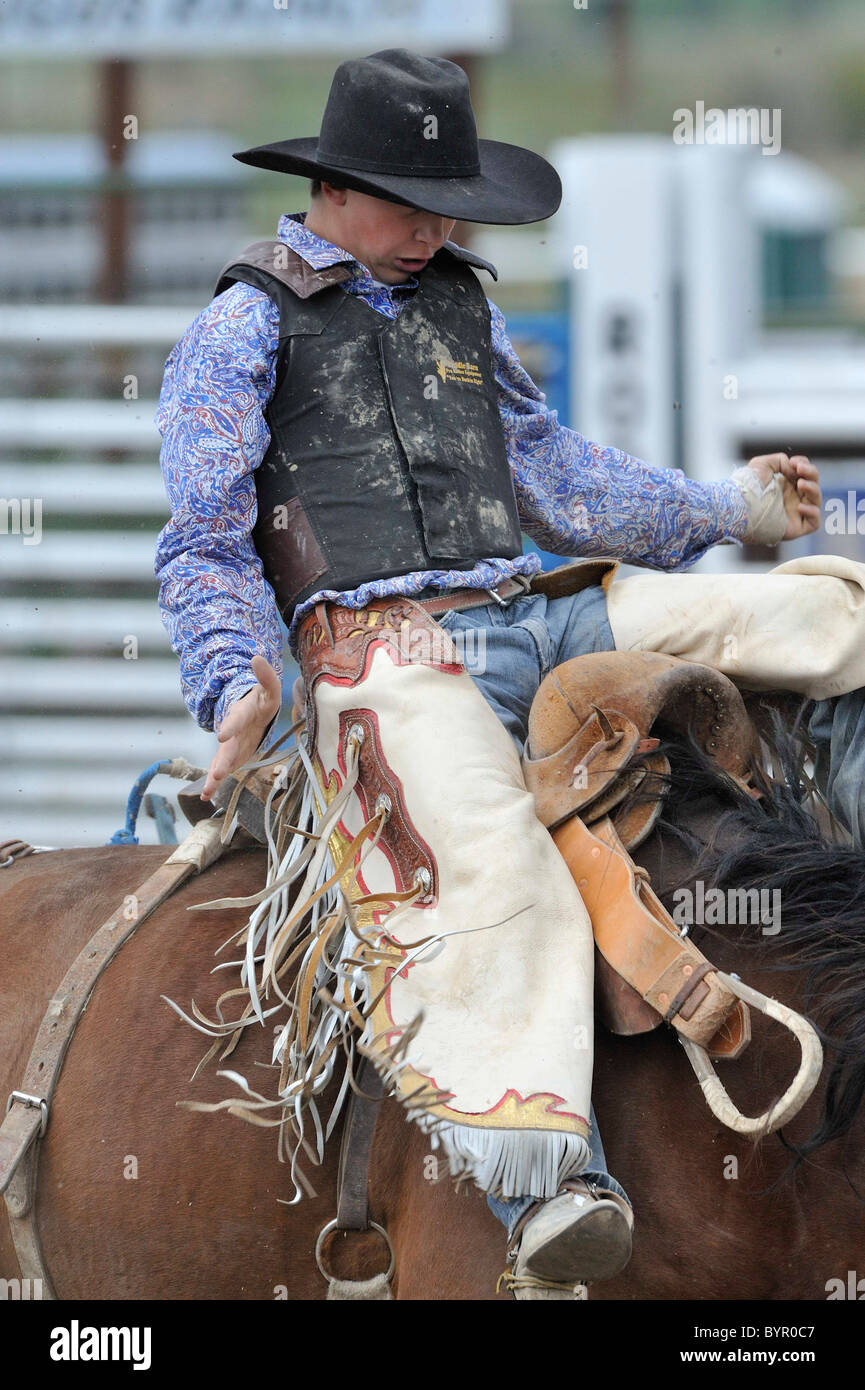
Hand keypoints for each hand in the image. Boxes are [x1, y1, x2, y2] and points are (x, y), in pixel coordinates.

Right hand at [201, 655, 281, 802]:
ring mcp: (230, 745)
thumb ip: (266, 676)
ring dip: (216, 774)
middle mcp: (233, 731)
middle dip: (223, 758)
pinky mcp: (231, 757)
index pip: (236, 719)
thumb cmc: (262, 701)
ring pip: (222, 760)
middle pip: (228, 746)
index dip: (230, 726)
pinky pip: (222, 771)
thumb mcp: (269, 689)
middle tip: (217, 771)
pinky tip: (206, 796)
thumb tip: (257, 657)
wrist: (251, 712)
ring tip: (209, 788)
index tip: (222, 735)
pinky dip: (213, 784)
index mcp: (242, 713)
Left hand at [744, 453, 821, 540]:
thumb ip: (781, 460)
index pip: (805, 474)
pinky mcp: (795, 528)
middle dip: (811, 473)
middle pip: (813, 484)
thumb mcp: (763, 464)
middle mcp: (791, 498)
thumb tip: (795, 469)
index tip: (794, 462)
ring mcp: (794, 514)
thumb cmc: (747, 486)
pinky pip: (814, 523)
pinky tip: (800, 506)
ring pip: (816, 501)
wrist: (739, 506)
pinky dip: (812, 512)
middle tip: (799, 469)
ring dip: (813, 489)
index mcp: (785, 485)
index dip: (805, 465)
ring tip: (801, 483)